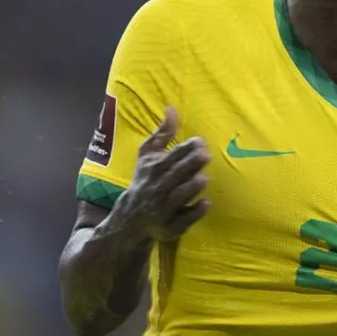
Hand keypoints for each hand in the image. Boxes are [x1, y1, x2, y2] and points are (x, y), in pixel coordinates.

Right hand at [110, 106, 210, 241]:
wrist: (131, 217)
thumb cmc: (145, 180)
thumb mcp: (148, 156)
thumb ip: (162, 134)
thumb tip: (171, 108)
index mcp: (153, 169)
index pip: (170, 157)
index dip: (185, 149)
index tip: (200, 142)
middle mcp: (157, 188)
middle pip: (174, 175)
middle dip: (189, 165)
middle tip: (206, 155)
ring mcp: (163, 209)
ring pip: (177, 197)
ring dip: (190, 187)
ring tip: (204, 178)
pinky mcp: (170, 227)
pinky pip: (182, 220)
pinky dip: (194, 212)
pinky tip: (206, 202)